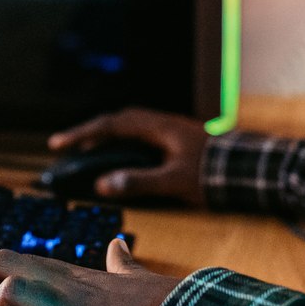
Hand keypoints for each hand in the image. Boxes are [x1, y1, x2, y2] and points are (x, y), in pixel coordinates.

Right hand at [49, 108, 208, 205]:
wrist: (247, 167)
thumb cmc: (212, 173)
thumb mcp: (173, 180)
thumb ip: (138, 181)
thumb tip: (103, 184)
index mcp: (157, 127)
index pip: (110, 125)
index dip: (81, 134)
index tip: (57, 144)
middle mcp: (162, 123)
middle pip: (118, 121)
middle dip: (91, 133)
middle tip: (68, 147)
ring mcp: (171, 130)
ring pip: (130, 128)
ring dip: (108, 137)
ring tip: (89, 153)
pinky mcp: (179, 140)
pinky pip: (142, 136)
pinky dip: (124, 144)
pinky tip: (123, 159)